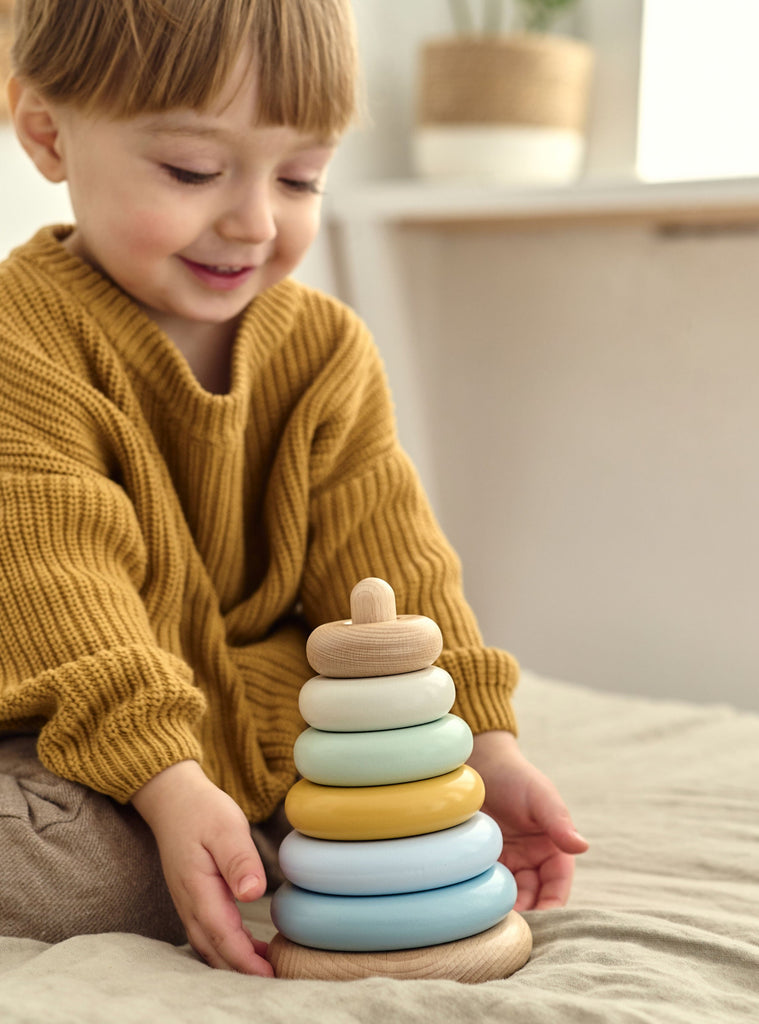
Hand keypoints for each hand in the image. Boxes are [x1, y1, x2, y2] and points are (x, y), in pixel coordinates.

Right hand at [131, 761, 272, 974]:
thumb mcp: (226, 827)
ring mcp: (188, 902)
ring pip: (208, 945)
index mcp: (197, 887)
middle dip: (241, 970)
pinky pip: (207, 933)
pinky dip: (226, 947)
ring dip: (233, 961)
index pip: (222, 934)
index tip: (268, 975)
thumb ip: (239, 860)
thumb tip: (252, 893)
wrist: (173, 799)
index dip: (244, 959)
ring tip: (267, 969)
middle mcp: (189, 902)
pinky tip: (250, 948)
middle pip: (214, 949)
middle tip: (274, 980)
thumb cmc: (202, 810)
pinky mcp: (192, 898)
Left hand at [468, 731, 587, 910]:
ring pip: (511, 897)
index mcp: (554, 849)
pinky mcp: (484, 862)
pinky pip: (487, 886)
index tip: (540, 921)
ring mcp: (508, 863)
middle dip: (527, 915)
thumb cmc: (515, 777)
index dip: (552, 907)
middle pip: (534, 899)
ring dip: (505, 910)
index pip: (558, 887)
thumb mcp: (540, 797)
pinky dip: (486, 897)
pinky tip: (477, 903)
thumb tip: (583, 846)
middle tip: (510, 925)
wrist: (480, 764)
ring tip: (493, 918)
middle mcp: (532, 861)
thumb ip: (559, 822)